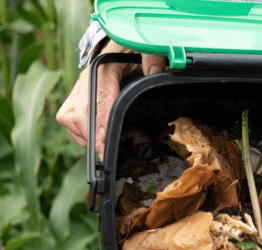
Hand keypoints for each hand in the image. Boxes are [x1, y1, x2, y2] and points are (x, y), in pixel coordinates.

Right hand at [56, 39, 166, 158]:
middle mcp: (87, 81)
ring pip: (69, 120)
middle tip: (106, 154)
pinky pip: (71, 122)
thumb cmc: (136, 50)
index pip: (97, 99)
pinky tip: (99, 140)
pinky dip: (83, 134)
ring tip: (103, 148)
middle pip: (76, 115)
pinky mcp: (79, 99)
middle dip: (90, 136)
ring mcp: (81, 91)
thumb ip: (153, 56)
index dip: (99, 123)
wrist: (122, 45)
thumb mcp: (148, 48)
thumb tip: (154, 69)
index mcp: (103, 68)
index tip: (104, 144)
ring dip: (85, 137)